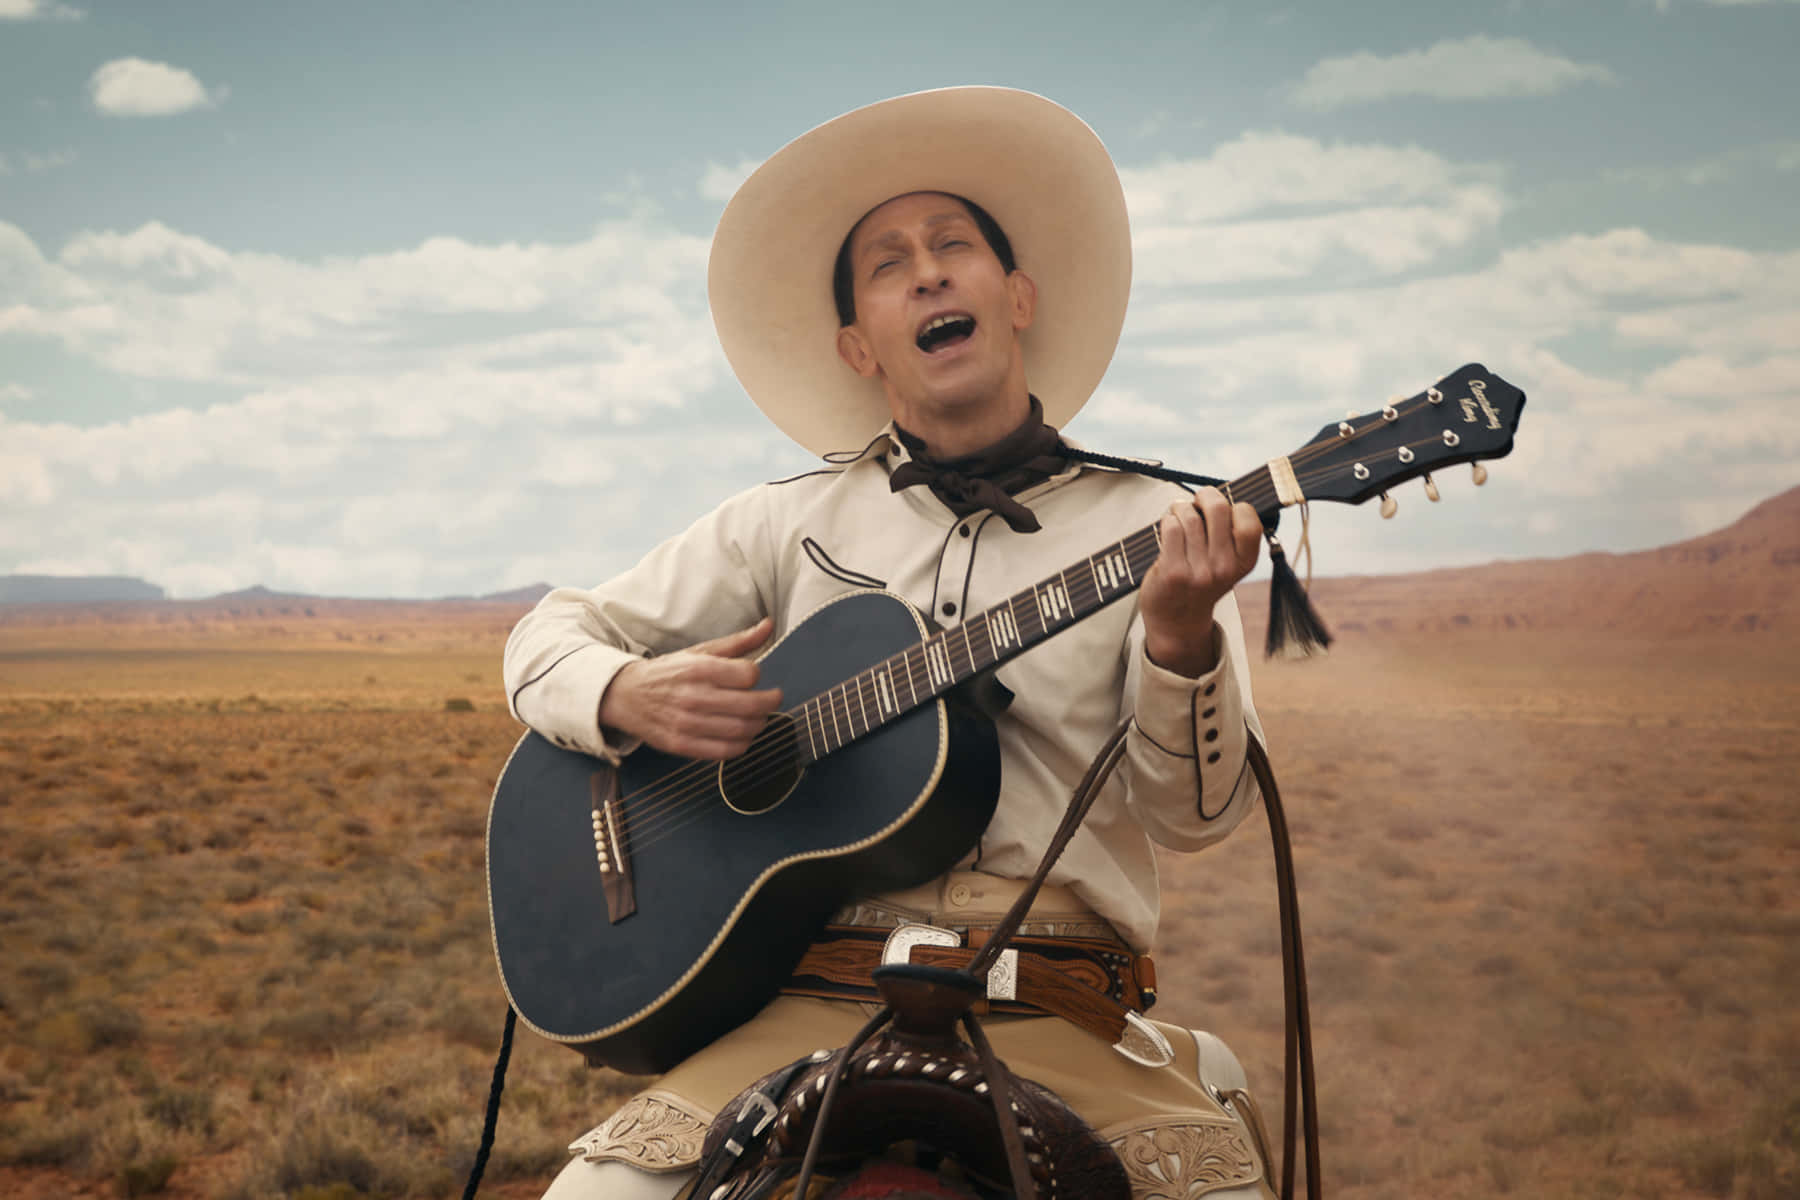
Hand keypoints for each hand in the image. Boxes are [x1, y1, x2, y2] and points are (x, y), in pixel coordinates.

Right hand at [598, 618, 783, 760]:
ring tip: (758, 717)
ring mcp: (686, 723)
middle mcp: (693, 696)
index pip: (748, 675)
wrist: (626, 696)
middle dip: (770, 703)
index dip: (757, 676)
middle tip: (772, 699)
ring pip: (741, 730)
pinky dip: (742, 745)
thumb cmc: (669, 672)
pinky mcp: (681, 745)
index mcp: (698, 668)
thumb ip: (738, 641)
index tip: (753, 677)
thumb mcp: (700, 651)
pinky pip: (724, 751)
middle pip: (750, 706)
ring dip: (759, 725)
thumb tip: (768, 625)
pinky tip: (742, 735)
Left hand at [1139, 488, 1261, 676]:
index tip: (1224, 510)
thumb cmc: (1200, 579)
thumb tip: (1221, 492)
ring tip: (1177, 517)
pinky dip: (1167, 521)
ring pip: (1189, 516)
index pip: (1250, 519)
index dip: (1235, 505)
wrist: (1177, 621)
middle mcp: (1225, 568)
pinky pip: (1171, 527)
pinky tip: (1167, 529)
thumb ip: (1230, 533)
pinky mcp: (1174, 572)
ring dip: (1180, 509)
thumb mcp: (1226, 562)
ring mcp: (1200, 572)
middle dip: (1205, 496)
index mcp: (1245, 562)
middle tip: (1197, 502)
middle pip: (1218, 508)